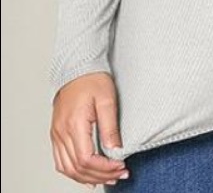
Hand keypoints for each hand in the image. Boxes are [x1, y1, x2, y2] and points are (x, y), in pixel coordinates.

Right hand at [50, 72, 130, 187]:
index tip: (121, 166)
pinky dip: (74, 172)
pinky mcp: (56, 134)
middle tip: (120, 175)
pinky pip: (61, 161)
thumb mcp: (107, 100)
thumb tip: (115, 150)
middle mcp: (61, 133)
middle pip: (77, 168)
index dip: (104, 167)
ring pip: (67, 168)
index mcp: (73, 125)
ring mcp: (56, 134)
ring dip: (87, 177)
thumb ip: (110, 127)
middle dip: (100, 175)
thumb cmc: (93, 80)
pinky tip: (88, 175)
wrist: (78, 69)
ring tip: (108, 178)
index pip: (86, 159)